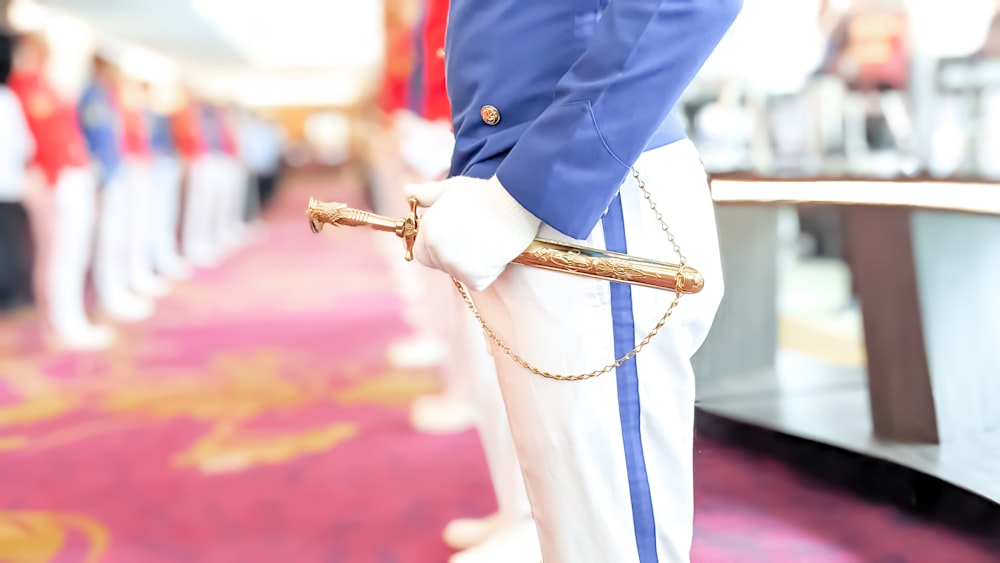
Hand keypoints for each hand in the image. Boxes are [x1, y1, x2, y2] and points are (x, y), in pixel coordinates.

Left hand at [405, 175, 540, 289]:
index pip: (421, 252)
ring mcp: (455, 266)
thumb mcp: (450, 188)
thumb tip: (406, 192)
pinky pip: (476, 282)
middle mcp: (437, 250)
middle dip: (451, 257)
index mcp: (428, 230)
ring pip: (458, 273)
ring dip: (469, 264)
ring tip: (486, 241)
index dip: (436, 246)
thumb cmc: (484, 193)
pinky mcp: (474, 278)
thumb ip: (425, 194)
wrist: (514, 203)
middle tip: (472, 240)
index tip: (454, 237)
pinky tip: (495, 252)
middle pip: (438, 264)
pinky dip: (486, 272)